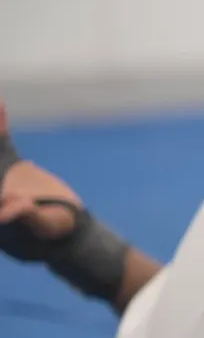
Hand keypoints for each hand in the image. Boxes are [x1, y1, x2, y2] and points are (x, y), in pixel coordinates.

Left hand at [0, 102, 79, 240]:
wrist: (63, 224)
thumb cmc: (54, 232)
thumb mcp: (46, 227)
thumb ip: (28, 218)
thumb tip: (15, 205)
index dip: (0, 167)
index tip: (10, 178)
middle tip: (1, 134)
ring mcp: (0, 177)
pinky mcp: (10, 165)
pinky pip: (3, 143)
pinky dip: (2, 124)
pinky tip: (1, 105)